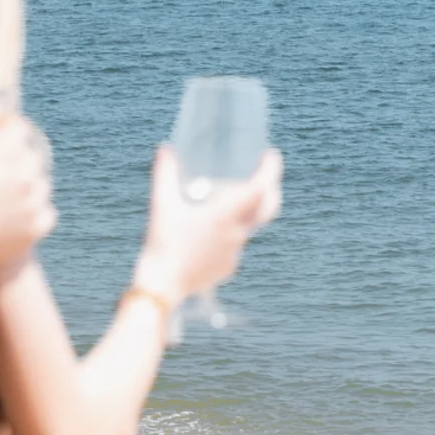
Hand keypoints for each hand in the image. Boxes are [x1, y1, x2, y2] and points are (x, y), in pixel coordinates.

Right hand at [133, 146, 282, 301]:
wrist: (162, 286)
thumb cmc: (162, 243)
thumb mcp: (162, 205)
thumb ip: (165, 173)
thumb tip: (165, 148)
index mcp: (224, 216)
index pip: (259, 188)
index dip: (270, 170)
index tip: (271, 155)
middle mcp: (236, 233)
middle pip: (267, 207)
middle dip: (272, 188)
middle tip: (266, 174)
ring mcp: (235, 252)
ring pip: (250, 225)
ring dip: (248, 210)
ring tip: (233, 199)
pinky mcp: (228, 267)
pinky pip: (236, 244)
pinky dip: (232, 232)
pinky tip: (215, 230)